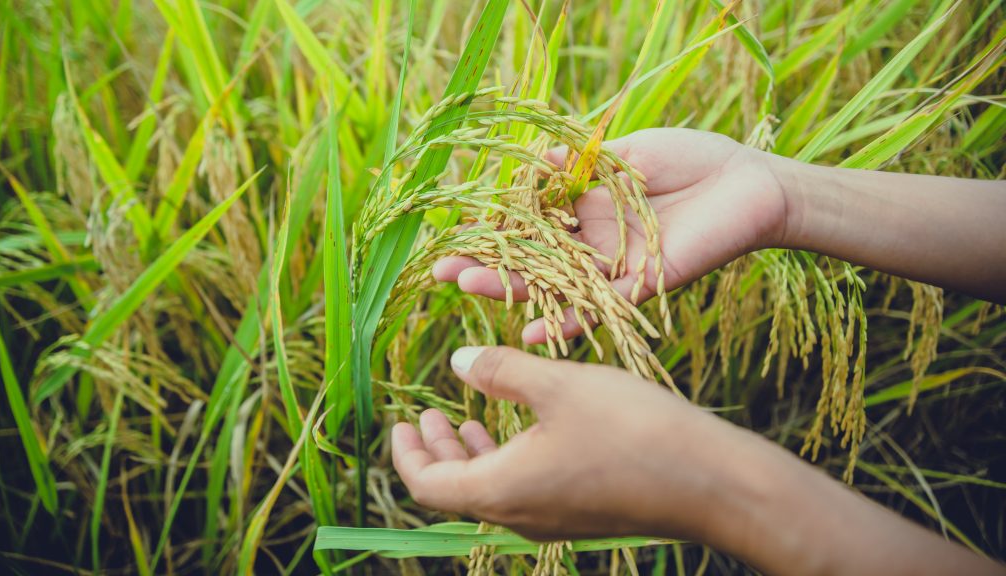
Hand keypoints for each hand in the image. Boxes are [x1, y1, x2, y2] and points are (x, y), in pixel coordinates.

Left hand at [391, 346, 1005, 575]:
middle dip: (436, 451)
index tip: (402, 421)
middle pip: (456, 491)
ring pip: (492, 491)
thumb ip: (502, 370)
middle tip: (425, 415)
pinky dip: (507, 460)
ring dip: (472, 455)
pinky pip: (526, 491)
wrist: (714, 482)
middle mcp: (521, 516)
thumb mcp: (559, 385)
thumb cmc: (633, 429)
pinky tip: (524, 426)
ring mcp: (554, 519)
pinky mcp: (584, 513)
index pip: (428, 485)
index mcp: (502, 491)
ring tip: (465, 416)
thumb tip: (459, 361)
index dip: (407, 454)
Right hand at [433, 128, 788, 342]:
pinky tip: (532, 335)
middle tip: (443, 272)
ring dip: (513, 292)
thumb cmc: (693, 158)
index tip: (451, 233)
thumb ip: (582, 163)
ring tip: (470, 289)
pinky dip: (569, 324)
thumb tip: (536, 162)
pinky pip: (600, 311)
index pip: (526, 224)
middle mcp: (592, 243)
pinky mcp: (642, 286)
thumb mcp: (629, 151)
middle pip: (530, 260)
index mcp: (585, 208)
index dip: (490, 230)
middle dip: (487, 266)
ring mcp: (613, 267)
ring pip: (555, 287)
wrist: (751, 182)